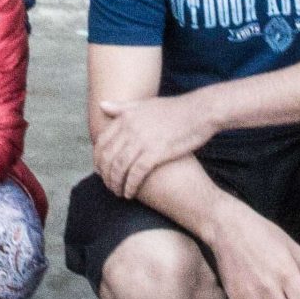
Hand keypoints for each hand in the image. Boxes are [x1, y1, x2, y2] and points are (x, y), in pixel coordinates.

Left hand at [94, 92, 217, 196]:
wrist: (201, 111)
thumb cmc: (175, 109)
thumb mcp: (146, 104)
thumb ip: (122, 107)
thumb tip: (101, 105)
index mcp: (126, 117)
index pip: (101, 142)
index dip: (98, 160)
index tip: (101, 171)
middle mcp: (130, 128)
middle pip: (107, 157)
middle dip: (105, 175)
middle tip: (108, 186)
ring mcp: (142, 140)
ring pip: (119, 167)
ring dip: (115, 183)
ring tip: (118, 193)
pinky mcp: (156, 152)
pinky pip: (136, 174)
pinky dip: (130, 186)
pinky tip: (130, 194)